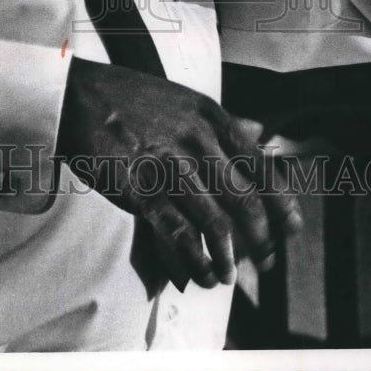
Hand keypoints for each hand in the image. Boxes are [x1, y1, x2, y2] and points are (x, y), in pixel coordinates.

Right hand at [57, 57, 301, 289]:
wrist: (79, 95)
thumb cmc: (130, 99)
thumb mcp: (183, 99)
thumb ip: (219, 122)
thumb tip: (255, 135)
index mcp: (212, 118)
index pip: (262, 168)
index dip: (282, 205)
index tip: (292, 231)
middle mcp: (197, 141)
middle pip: (245, 200)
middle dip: (262, 240)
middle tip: (265, 262)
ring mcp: (169, 165)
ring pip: (216, 222)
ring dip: (229, 258)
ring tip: (230, 276)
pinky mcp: (140, 189)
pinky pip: (178, 233)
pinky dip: (195, 260)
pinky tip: (202, 275)